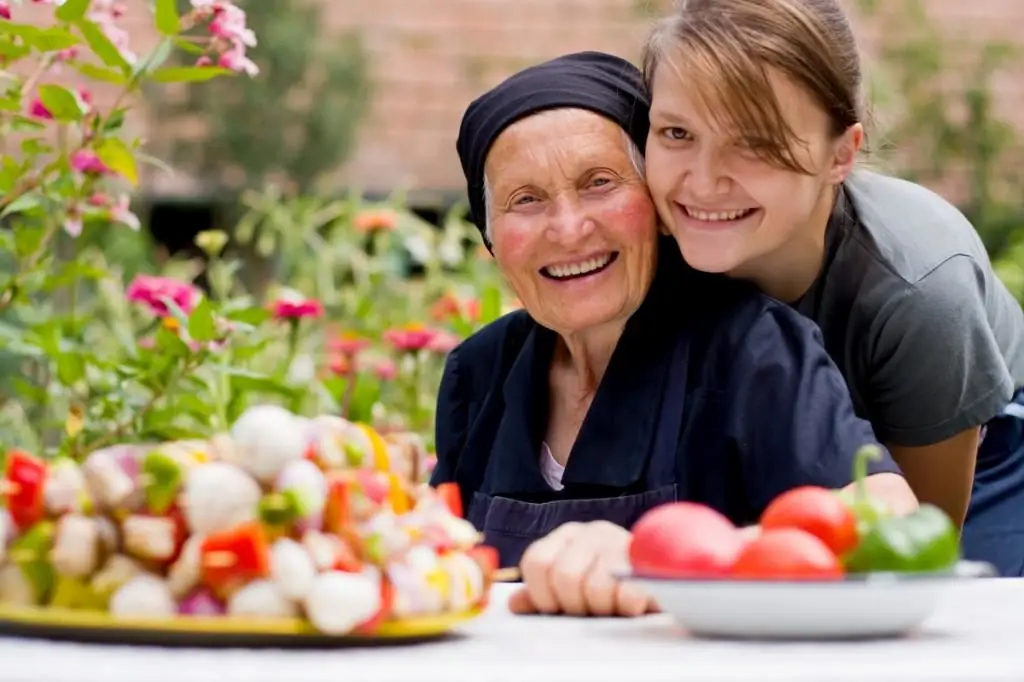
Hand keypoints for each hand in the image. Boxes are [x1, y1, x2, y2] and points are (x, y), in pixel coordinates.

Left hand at [507, 521, 657, 616]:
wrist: (661, 578)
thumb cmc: (609, 586)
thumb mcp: (571, 588)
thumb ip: (542, 595)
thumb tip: (515, 603)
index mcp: (567, 535)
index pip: (536, 561)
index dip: (542, 594)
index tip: (557, 608)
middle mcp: (592, 532)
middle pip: (564, 576)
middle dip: (574, 604)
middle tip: (589, 609)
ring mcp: (621, 544)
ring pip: (594, 587)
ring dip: (601, 608)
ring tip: (611, 606)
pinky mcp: (648, 564)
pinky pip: (627, 594)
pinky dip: (626, 607)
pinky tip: (631, 605)